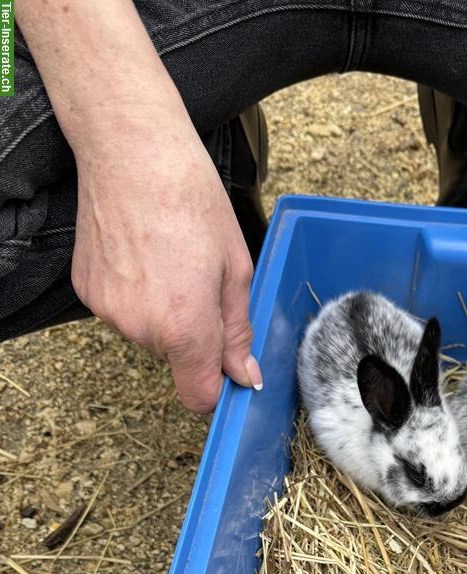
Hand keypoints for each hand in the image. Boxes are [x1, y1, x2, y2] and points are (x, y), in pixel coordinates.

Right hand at [71, 111, 261, 412]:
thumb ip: (237, 331)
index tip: (224, 366)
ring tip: (168, 260)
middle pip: (177, 360)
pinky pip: (123, 312)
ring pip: (150, 335)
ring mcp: (109, 312)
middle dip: (194, 333)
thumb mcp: (235, 268)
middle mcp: (142, 329)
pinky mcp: (88, 293)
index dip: (215, 386)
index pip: (197, 395)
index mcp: (185, 328)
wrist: (130, 150)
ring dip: (164, 312)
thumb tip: (243, 375)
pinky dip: (135, 294)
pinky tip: (141, 255)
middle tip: (199, 280)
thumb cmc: (190, 198)